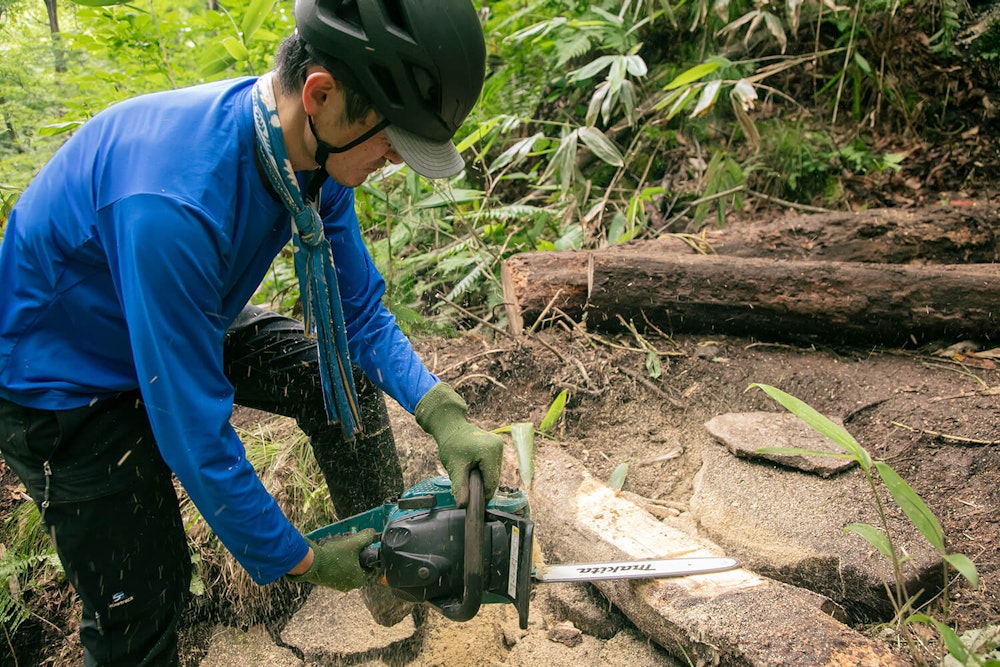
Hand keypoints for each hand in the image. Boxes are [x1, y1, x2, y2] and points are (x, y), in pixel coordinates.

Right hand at [287, 530, 375, 590]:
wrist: (310, 563)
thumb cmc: (333, 556)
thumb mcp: (353, 543)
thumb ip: (366, 538)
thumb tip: (373, 534)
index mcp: (359, 580)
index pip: (370, 565)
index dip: (367, 553)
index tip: (362, 545)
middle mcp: (350, 585)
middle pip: (358, 565)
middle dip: (355, 553)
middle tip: (350, 544)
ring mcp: (339, 584)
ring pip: (348, 566)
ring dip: (346, 556)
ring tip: (340, 548)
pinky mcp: (329, 581)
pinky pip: (338, 569)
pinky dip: (337, 560)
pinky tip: (332, 554)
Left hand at [415, 382, 502, 506]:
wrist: (451, 426)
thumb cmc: (451, 444)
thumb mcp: (454, 467)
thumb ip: (460, 487)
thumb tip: (462, 506)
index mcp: (491, 452)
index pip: (492, 482)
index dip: (483, 495)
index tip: (475, 503)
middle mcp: (499, 447)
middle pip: (494, 477)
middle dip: (482, 486)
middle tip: (469, 491)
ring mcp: (499, 445)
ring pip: (494, 472)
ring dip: (483, 478)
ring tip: (469, 478)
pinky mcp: (497, 445)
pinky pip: (493, 464)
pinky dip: (484, 470)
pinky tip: (474, 471)